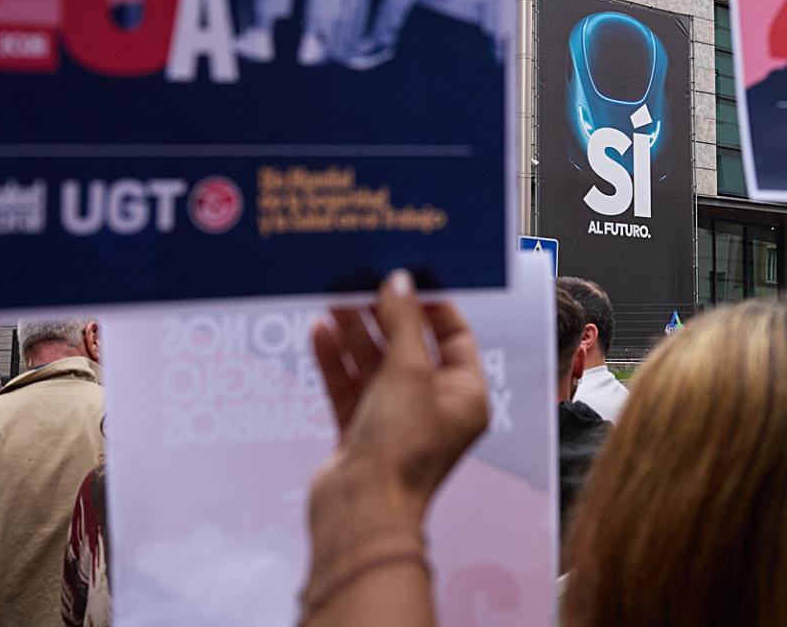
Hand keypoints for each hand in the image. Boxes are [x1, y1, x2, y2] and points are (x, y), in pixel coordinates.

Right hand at [309, 270, 489, 527]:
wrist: (360, 509)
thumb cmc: (401, 445)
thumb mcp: (408, 371)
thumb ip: (403, 322)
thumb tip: (399, 282)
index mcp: (465, 396)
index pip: (454, 337)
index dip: (431, 305)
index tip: (406, 276)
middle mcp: (434, 407)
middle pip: (409, 347)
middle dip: (384, 314)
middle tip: (361, 280)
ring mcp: (394, 421)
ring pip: (374, 365)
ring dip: (356, 332)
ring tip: (333, 296)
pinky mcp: (359, 433)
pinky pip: (348, 387)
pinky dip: (336, 360)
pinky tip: (320, 330)